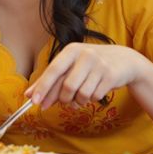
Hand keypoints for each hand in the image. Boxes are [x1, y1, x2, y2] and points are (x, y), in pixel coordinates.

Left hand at [25, 43, 145, 109]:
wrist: (123, 60)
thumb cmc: (90, 64)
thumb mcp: (70, 66)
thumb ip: (50, 80)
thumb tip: (29, 95)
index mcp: (71, 51)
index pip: (53, 70)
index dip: (43, 87)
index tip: (35, 102)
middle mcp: (85, 55)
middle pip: (67, 86)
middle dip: (63, 99)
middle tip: (64, 102)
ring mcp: (99, 65)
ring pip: (81, 94)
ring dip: (78, 101)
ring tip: (80, 97)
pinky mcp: (111, 76)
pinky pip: (94, 96)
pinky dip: (91, 99)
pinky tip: (93, 92)